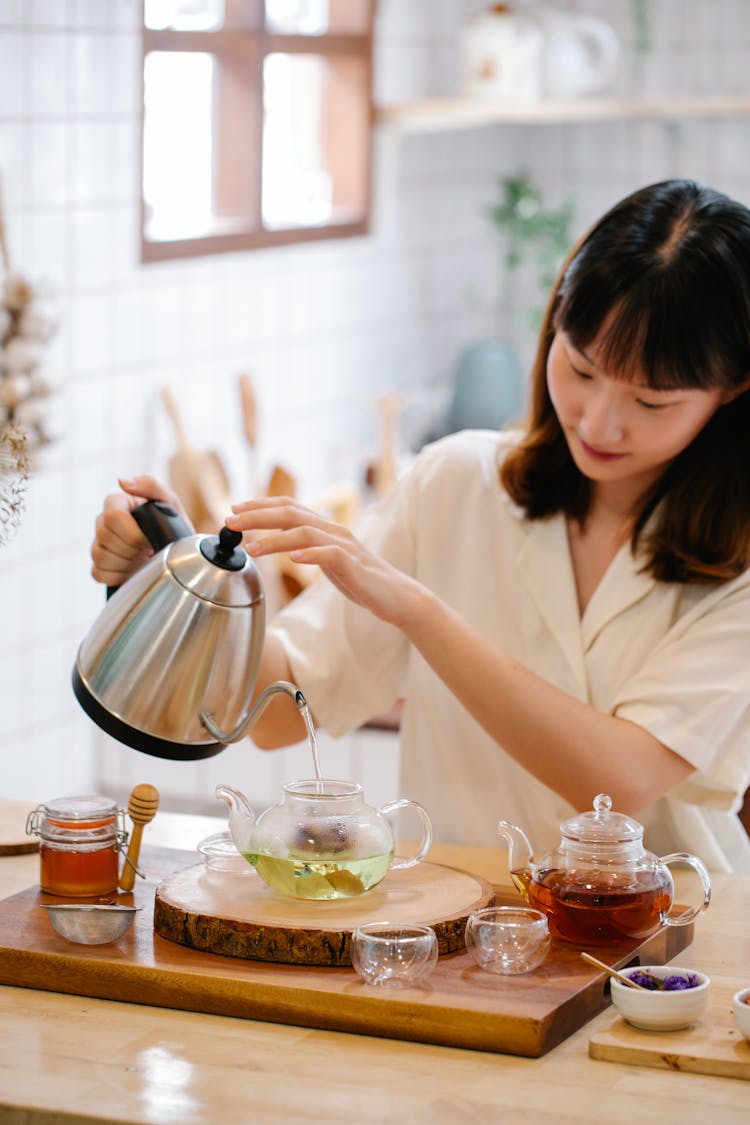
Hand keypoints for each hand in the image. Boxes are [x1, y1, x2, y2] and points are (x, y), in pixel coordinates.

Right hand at [90, 475, 191, 587]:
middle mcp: (103, 522)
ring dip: (126, 563)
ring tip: (142, 558)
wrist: (178, 556)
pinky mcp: (98, 565)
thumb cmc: (174, 528)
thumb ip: (150, 486)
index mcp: (118, 503)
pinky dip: (118, 576)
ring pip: (101, 557)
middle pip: (105, 538)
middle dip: (132, 549)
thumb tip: (122, 481)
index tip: (147, 539)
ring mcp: (98, 544)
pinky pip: (99, 573)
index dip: (131, 533)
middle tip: (148, 549)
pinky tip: (132, 570)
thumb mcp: (171, 503)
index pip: (112, 516)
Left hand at [227, 496, 422, 627]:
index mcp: (324, 528)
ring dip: (275, 538)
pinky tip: (293, 560)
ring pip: (305, 532)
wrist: (396, 596)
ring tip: (253, 548)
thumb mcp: (327, 560)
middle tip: (231, 522)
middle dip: (258, 516)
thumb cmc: (361, 580)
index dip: (260, 505)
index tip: (234, 510)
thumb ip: (305, 548)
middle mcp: (333, 530)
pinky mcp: (354, 565)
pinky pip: (330, 554)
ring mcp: (345, 546)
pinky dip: (310, 554)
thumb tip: (274, 543)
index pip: (288, 506)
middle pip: (291, 513)